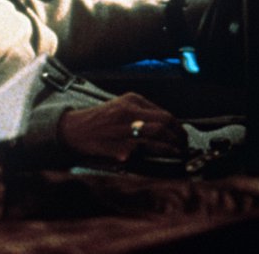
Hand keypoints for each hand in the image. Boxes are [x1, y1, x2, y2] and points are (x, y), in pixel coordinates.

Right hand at [58, 93, 184, 161]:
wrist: (75, 130)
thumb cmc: (98, 120)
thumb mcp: (120, 105)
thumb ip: (141, 111)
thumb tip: (165, 124)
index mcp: (132, 101)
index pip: (164, 113)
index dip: (178, 126)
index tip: (182, 134)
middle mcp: (130, 113)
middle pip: (165, 123)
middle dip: (179, 136)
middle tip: (184, 144)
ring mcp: (126, 130)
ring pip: (159, 136)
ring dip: (173, 146)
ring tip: (179, 152)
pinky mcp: (122, 147)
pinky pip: (147, 150)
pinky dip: (160, 153)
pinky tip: (166, 157)